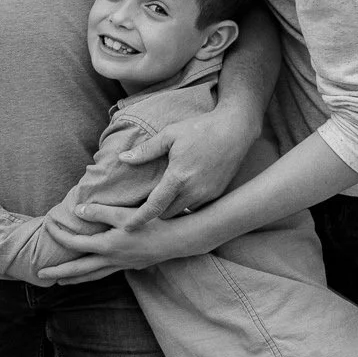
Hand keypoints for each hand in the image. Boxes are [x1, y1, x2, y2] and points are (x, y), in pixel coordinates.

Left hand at [38, 205, 193, 282]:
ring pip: (92, 275)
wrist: (179, 240)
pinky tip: (91, 273)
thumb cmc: (153, 224)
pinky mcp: (130, 266)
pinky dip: (93, 275)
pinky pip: (105, 274)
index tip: (47, 226)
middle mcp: (111, 260)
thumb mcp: (124, 214)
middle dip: (59, 272)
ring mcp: (121, 265)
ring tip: (61, 281)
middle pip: (79, 269)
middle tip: (40, 276)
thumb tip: (76, 213)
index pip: (75, 243)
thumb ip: (99, 213)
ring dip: (75, 278)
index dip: (59, 235)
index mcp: (107, 247)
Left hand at [116, 105, 254, 219]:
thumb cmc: (200, 129)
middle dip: (156, 211)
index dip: (139, 219)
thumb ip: (146, 150)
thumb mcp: (170, 135)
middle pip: (167, 214)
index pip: (154, 207)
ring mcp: (207, 195)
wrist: (235, 129)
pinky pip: (197, 208)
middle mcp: (194, 191)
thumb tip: (122, 158)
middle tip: (147, 202)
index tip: (127, 228)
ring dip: (173, 208)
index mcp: (178, 178)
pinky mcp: (217, 194)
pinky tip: (184, 191)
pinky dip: (187, 204)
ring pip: (182, 212)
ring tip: (166, 196)